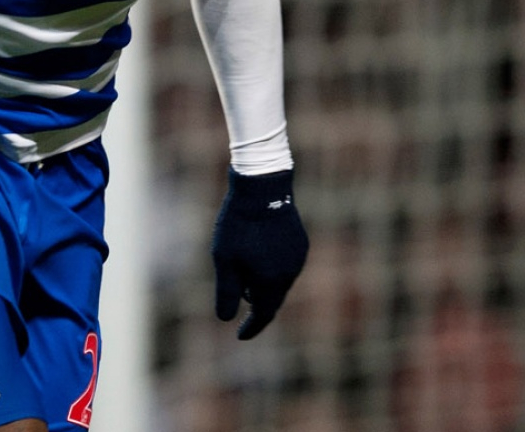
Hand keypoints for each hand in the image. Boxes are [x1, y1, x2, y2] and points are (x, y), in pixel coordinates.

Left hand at [211, 169, 308, 339]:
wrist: (262, 188)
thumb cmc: (239, 224)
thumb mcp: (224, 260)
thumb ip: (226, 292)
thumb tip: (225, 319)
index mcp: (272, 282)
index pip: (263, 314)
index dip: (252, 327)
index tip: (240, 336)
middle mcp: (290, 273)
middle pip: (273, 300)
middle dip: (258, 308)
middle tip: (244, 315)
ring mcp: (298, 257)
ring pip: (281, 282)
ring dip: (265, 288)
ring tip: (246, 286)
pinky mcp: (300, 242)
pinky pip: (286, 266)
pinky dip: (272, 272)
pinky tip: (259, 263)